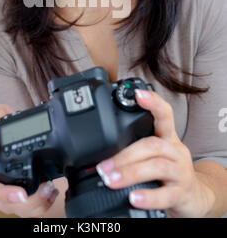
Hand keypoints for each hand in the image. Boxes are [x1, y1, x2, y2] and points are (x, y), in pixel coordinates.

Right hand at [0, 104, 59, 217]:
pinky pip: (22, 211)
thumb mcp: (6, 123)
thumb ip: (0, 113)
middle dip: (2, 192)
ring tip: (46, 188)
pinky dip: (39, 204)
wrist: (26, 158)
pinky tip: (49, 193)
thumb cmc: (9, 141)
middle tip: (20, 193)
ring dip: (28, 201)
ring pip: (6, 203)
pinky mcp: (10, 204)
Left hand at [95, 89, 213, 217]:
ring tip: (111, 180)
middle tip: (103, 167)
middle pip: (152, 145)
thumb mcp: (154, 155)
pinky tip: (134, 198)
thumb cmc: (167, 173)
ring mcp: (180, 172)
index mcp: (167, 137)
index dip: (153, 102)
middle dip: (125, 155)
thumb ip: (134, 146)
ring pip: (157, 166)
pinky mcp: (182, 194)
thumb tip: (97, 150)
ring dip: (130, 172)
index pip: (164, 114)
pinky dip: (148, 196)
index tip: (137, 93)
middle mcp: (176, 151)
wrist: (194, 198)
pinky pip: (166, 195)